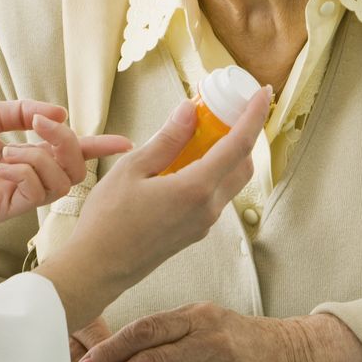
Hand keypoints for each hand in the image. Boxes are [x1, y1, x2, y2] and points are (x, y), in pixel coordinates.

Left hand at [0, 100, 131, 226]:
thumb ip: (23, 112)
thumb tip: (60, 113)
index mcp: (21, 157)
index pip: (66, 155)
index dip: (96, 147)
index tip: (124, 140)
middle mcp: (23, 180)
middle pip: (72, 170)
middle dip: (68, 142)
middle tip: (43, 124)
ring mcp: (14, 197)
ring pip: (60, 183)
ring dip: (44, 156)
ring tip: (12, 148)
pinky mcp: (2, 209)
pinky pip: (37, 193)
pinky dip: (29, 171)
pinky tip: (4, 163)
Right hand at [34, 88, 271, 331]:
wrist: (98, 268)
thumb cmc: (108, 220)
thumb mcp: (132, 169)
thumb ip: (166, 140)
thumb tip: (189, 112)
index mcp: (196, 189)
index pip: (238, 145)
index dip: (254, 116)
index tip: (262, 93)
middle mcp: (208, 208)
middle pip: (243, 165)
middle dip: (243, 134)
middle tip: (227, 110)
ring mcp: (203, 223)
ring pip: (230, 182)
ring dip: (227, 155)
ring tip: (204, 132)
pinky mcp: (194, 231)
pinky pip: (215, 196)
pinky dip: (212, 173)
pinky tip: (186, 161)